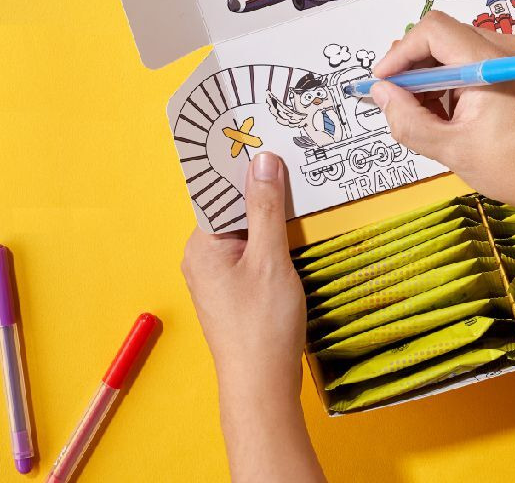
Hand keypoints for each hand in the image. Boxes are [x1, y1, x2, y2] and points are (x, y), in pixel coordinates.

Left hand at [182, 152, 304, 402]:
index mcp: (201, 245)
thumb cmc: (262, 324)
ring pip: (246, 229)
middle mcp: (203, 257)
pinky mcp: (236, 290)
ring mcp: (219, 275)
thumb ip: (266, 208)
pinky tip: (297, 227)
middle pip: (234, 208)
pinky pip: (253, 249)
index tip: (268, 138)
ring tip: (301, 183)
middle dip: (262, 186)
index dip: (244, 165)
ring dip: (272, 212)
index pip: (219, 191)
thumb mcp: (270, 258)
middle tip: (293, 155)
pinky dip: (273, 237)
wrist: (262, 387)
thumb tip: (263, 160)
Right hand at [370, 11, 514, 218]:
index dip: (401, 53)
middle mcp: (508, 48)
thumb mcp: (454, 150)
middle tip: (400, 105)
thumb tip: (381, 94)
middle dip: (415, 67)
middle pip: (446, 36)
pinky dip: (459, 82)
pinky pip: (481, 61)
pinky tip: (457, 117)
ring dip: (436, 77)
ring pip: (461, 50)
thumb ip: (409, 120)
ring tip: (431, 119)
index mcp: (489, 62)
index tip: (383, 84)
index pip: (432, 30)